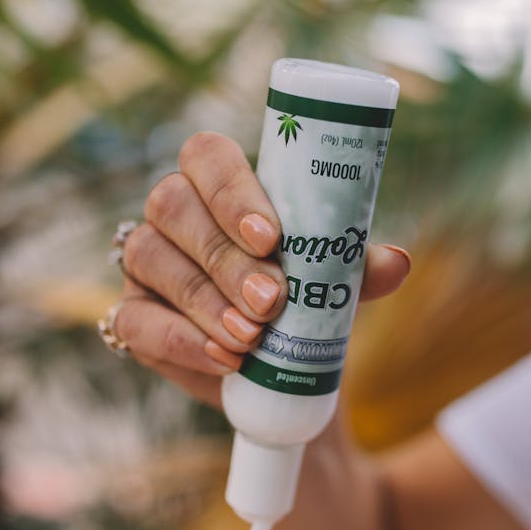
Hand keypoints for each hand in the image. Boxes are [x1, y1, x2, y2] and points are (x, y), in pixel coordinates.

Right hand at [113, 132, 409, 406]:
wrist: (278, 373)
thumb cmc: (301, 305)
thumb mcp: (331, 284)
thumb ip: (354, 269)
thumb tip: (396, 262)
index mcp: (217, 185)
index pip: (204, 155)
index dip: (230, 189)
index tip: (271, 235)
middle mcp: (172, 214)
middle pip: (174, 207)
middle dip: (226, 257)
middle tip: (272, 300)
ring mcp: (145, 263)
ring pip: (151, 259)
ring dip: (206, 301)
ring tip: (253, 337)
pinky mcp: (133, 315)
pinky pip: (138, 320)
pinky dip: (184, 340)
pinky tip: (225, 359)